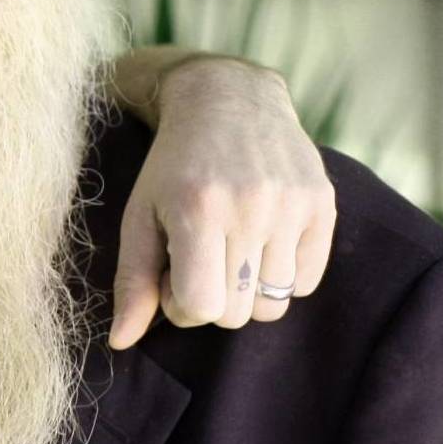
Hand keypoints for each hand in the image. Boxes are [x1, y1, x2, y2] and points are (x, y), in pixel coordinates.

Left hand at [112, 58, 335, 349]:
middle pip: (236, 313)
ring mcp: (292, 206)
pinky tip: (261, 244)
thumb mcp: (139, 217)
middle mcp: (251, 208)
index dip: (183, 306)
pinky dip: (281, 278)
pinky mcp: (322, 205)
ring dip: (246, 293)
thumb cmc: (172, 166)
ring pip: (273, 305)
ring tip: (230, 254)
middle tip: (200, 261)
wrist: (229, 100)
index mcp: (198, 211)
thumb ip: (132, 282)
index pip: (202, 307)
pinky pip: (306, 284)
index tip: (174, 278)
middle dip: (212, 299)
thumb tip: (120, 342)